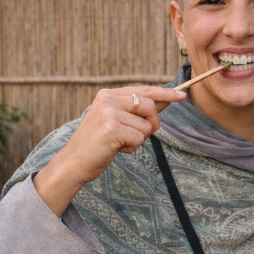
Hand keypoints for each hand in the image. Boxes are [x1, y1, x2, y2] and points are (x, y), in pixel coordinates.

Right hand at [33, 86, 185, 215]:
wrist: (72, 163)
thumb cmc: (96, 145)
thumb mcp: (114, 121)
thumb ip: (135, 111)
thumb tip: (164, 102)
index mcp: (108, 94)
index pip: (143, 90)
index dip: (164, 93)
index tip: (181, 96)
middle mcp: (108, 99)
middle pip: (150, 107)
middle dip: (150, 124)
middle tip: (132, 136)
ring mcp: (109, 113)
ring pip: (146, 126)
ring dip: (137, 140)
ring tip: (117, 143)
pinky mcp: (112, 129)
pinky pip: (139, 138)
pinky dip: (131, 148)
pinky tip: (114, 149)